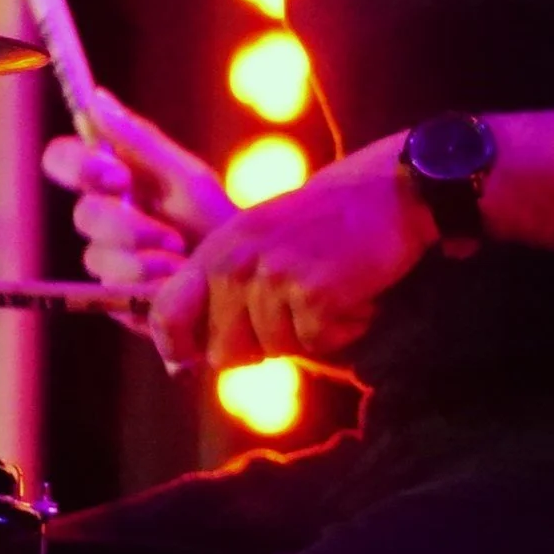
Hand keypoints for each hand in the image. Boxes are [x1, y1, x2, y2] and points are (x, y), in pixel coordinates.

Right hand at [42, 90, 235, 317]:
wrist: (246, 278)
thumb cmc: (217, 221)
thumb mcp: (186, 178)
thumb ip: (140, 142)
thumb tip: (95, 99)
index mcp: (111, 180)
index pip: (62, 159)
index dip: (77, 165)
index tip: (117, 177)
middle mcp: (102, 219)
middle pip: (83, 215)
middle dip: (126, 225)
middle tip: (168, 235)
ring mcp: (107, 260)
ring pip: (97, 257)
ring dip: (144, 259)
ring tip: (183, 262)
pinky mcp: (115, 298)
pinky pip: (114, 290)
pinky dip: (150, 285)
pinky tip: (177, 282)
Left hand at [148, 134, 433, 368]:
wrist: (389, 191)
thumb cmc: (323, 224)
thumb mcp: (257, 242)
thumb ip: (220, 292)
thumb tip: (183, 362)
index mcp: (216, 250)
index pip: (165, 314)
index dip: (176, 349)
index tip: (191, 362)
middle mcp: (236, 263)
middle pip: (224, 353)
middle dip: (260, 348)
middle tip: (295, 313)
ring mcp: (273, 277)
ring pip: (275, 352)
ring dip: (310, 335)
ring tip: (328, 292)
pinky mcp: (313, 293)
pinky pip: (317, 345)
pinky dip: (342, 330)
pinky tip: (352, 296)